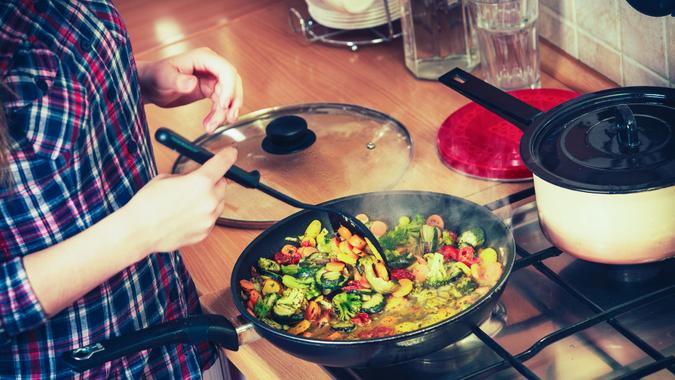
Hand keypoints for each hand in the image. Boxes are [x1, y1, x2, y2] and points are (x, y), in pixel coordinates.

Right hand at [122, 147, 236, 254]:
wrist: (138, 231)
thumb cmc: (148, 204)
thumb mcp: (167, 178)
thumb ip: (188, 175)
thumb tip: (198, 174)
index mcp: (200, 182)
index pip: (223, 163)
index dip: (228, 155)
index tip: (231, 153)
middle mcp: (209, 200)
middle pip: (223, 184)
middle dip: (213, 181)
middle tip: (197, 183)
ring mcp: (208, 219)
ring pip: (219, 203)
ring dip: (209, 199)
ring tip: (187, 202)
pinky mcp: (205, 232)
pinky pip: (211, 219)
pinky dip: (203, 215)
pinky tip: (186, 215)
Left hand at [138, 47, 242, 131]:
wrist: (150, 85)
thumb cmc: (155, 76)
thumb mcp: (164, 78)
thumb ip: (178, 81)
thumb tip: (192, 83)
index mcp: (203, 58)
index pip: (226, 70)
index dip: (230, 88)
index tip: (224, 105)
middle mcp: (211, 67)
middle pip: (233, 84)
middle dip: (232, 102)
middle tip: (228, 118)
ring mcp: (211, 79)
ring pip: (228, 96)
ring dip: (224, 113)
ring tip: (212, 126)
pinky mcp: (209, 90)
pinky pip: (220, 104)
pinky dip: (217, 115)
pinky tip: (208, 124)